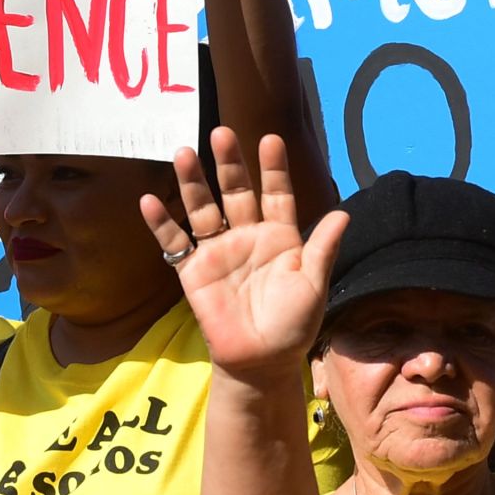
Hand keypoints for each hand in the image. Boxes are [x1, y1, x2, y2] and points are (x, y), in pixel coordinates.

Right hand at [140, 129, 347, 380]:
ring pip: (203, 208)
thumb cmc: (293, 324)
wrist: (261, 361)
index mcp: (280, 236)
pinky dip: (162, 223)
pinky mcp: (193, 271)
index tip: (271, 139)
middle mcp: (248, 236)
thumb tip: (344, 213)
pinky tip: (149, 201)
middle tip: (222, 133)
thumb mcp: (313, 285)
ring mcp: (219, 250)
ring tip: (184, 152)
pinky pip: (175, 242)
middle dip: (230, 164)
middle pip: (236, 192)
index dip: (274, 168)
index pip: (277, 194)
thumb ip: (322, 248)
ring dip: (193, 182)